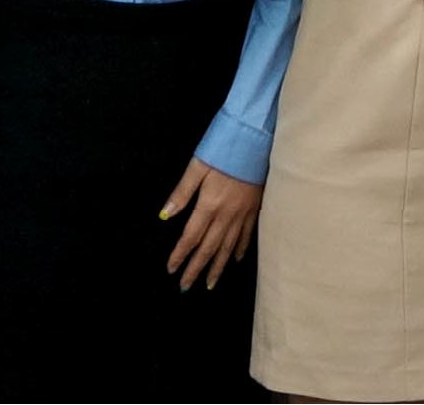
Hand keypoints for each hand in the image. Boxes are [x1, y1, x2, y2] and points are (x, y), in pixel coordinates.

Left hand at [161, 159, 262, 290]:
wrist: (258, 138)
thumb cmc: (225, 147)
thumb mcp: (198, 165)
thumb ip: (182, 192)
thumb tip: (164, 215)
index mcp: (209, 204)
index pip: (191, 237)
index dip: (180, 255)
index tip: (171, 269)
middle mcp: (226, 214)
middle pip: (209, 248)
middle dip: (196, 269)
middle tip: (186, 287)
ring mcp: (243, 212)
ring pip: (228, 247)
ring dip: (217, 267)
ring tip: (210, 284)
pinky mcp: (255, 207)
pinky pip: (246, 235)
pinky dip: (239, 249)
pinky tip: (234, 260)